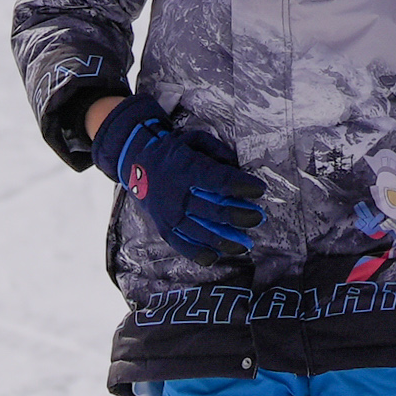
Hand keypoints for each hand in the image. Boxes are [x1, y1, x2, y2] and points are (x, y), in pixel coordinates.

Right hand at [91, 94, 264, 253]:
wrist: (135, 164)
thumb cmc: (173, 152)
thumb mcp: (193, 140)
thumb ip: (217, 151)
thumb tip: (236, 166)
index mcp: (186, 168)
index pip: (218, 179)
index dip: (242, 185)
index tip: (260, 189)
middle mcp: (176, 193)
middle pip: (213, 209)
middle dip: (240, 215)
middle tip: (258, 217)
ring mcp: (169, 214)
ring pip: (201, 232)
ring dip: (226, 240)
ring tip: (246, 244)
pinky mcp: (163, 227)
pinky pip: (181, 244)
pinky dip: (199, 253)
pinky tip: (216, 256)